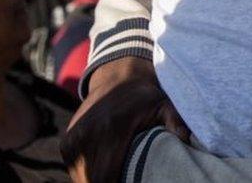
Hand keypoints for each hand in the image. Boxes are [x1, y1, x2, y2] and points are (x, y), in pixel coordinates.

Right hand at [61, 57, 188, 182]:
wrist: (119, 78)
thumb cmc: (146, 97)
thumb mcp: (165, 105)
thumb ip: (175, 121)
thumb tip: (184, 137)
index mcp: (110, 129)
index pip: (104, 176)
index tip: (132, 181)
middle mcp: (86, 135)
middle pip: (92, 180)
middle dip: (109, 182)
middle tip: (127, 178)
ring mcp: (73, 140)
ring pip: (81, 178)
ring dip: (97, 179)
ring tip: (119, 175)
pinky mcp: (67, 143)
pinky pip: (75, 169)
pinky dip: (89, 174)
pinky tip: (106, 170)